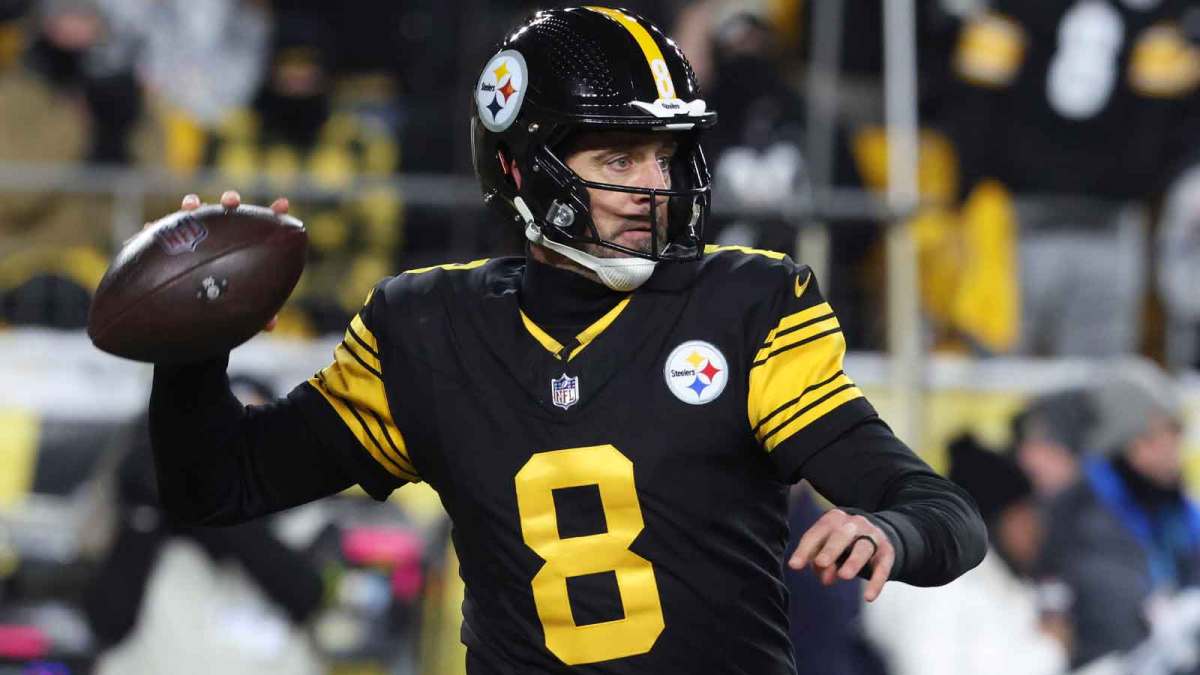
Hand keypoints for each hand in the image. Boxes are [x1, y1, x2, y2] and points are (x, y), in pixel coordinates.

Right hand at [148, 190, 291, 331]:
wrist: (191, 313)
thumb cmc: (225, 306)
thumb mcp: (241, 310)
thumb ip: (257, 314)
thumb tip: (270, 325)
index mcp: (244, 244)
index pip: (262, 225)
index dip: (273, 213)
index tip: (283, 205)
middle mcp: (221, 234)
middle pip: (228, 210)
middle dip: (230, 201)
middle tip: (231, 201)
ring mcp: (195, 235)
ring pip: (194, 214)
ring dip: (193, 205)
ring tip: (191, 204)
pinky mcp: (169, 242)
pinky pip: (160, 232)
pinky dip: (155, 227)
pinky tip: (150, 225)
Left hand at [787, 509, 894, 601]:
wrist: (877, 534)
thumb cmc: (842, 542)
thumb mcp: (827, 545)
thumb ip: (818, 558)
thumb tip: (821, 574)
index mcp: (834, 519)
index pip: (817, 532)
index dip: (805, 549)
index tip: (794, 565)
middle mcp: (854, 524)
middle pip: (841, 535)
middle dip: (830, 549)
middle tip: (820, 563)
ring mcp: (872, 536)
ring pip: (863, 547)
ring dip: (853, 561)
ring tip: (844, 576)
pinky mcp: (887, 552)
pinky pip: (882, 567)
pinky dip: (877, 582)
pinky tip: (869, 597)